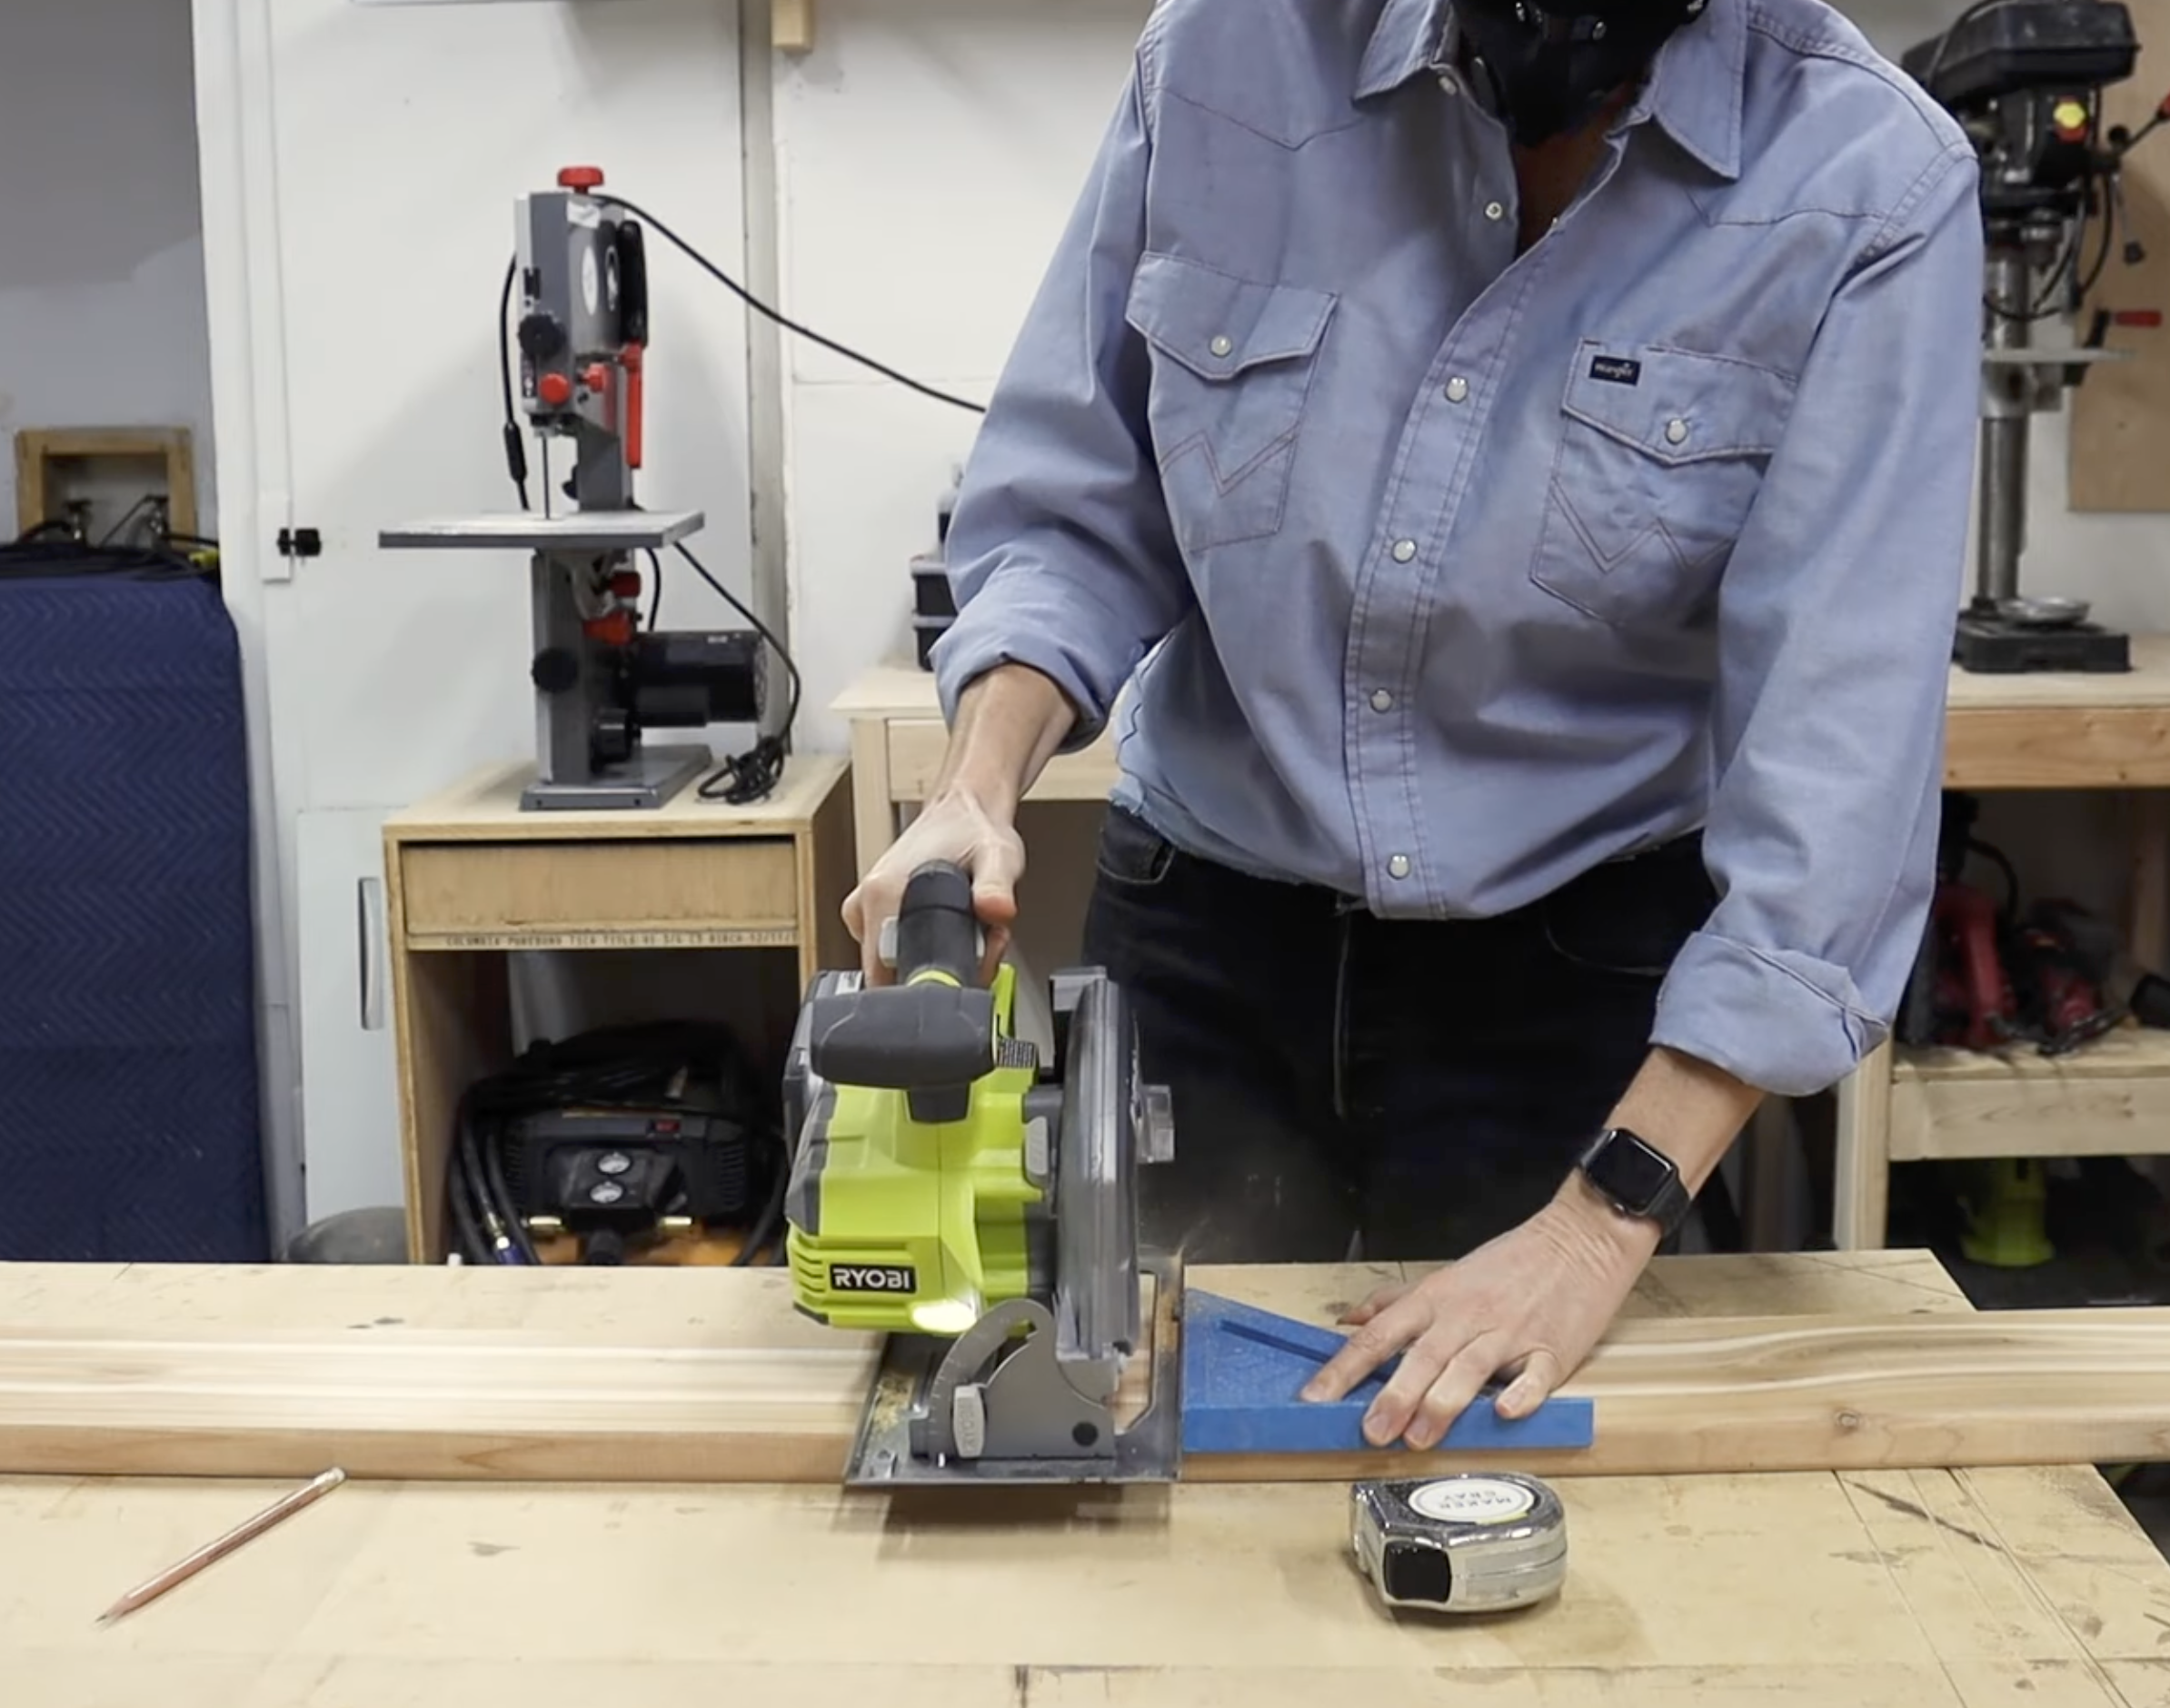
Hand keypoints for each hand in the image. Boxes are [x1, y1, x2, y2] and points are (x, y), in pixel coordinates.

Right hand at [842, 786, 1024, 984]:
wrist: (963, 810)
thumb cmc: (974, 831)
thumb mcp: (998, 857)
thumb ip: (997, 887)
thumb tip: (997, 909)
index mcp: (882, 893)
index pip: (887, 978)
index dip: (934, 983)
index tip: (968, 960)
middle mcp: (865, 903)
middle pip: (895, 976)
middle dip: (942, 970)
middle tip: (980, 939)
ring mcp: (865, 909)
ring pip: (898, 966)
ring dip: (939, 958)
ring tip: (972, 927)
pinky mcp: (872, 914)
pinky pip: (896, 952)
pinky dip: (928, 949)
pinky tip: (955, 927)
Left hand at [1299, 1183, 1656, 1449]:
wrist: (1580, 1240)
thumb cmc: (1511, 1262)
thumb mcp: (1446, 1275)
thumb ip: (1394, 1301)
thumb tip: (1348, 1321)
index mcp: (1437, 1299)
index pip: (1380, 1335)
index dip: (1345, 1367)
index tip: (1315, 1397)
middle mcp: (1467, 1316)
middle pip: (1422, 1355)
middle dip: (1394, 1394)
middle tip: (1371, 1430)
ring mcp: (1510, 1333)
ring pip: (1469, 1367)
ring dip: (1443, 1403)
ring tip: (1419, 1437)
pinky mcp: (1552, 1350)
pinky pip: (1535, 1375)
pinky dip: (1521, 1394)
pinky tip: (1504, 1412)